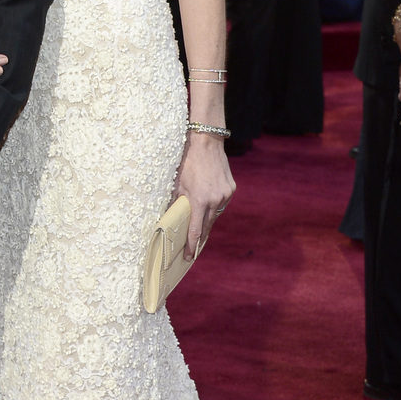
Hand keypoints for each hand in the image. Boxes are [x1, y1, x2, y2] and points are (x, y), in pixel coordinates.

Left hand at [173, 133, 234, 258]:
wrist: (206, 143)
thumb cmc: (187, 162)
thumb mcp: (177, 183)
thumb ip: (176, 202)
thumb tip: (169, 218)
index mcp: (199, 201)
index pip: (195, 230)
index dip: (191, 245)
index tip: (188, 257)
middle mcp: (215, 200)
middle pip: (207, 225)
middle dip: (200, 238)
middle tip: (193, 250)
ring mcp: (225, 194)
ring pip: (215, 215)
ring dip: (207, 222)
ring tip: (200, 230)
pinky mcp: (231, 188)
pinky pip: (221, 203)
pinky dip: (214, 207)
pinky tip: (208, 208)